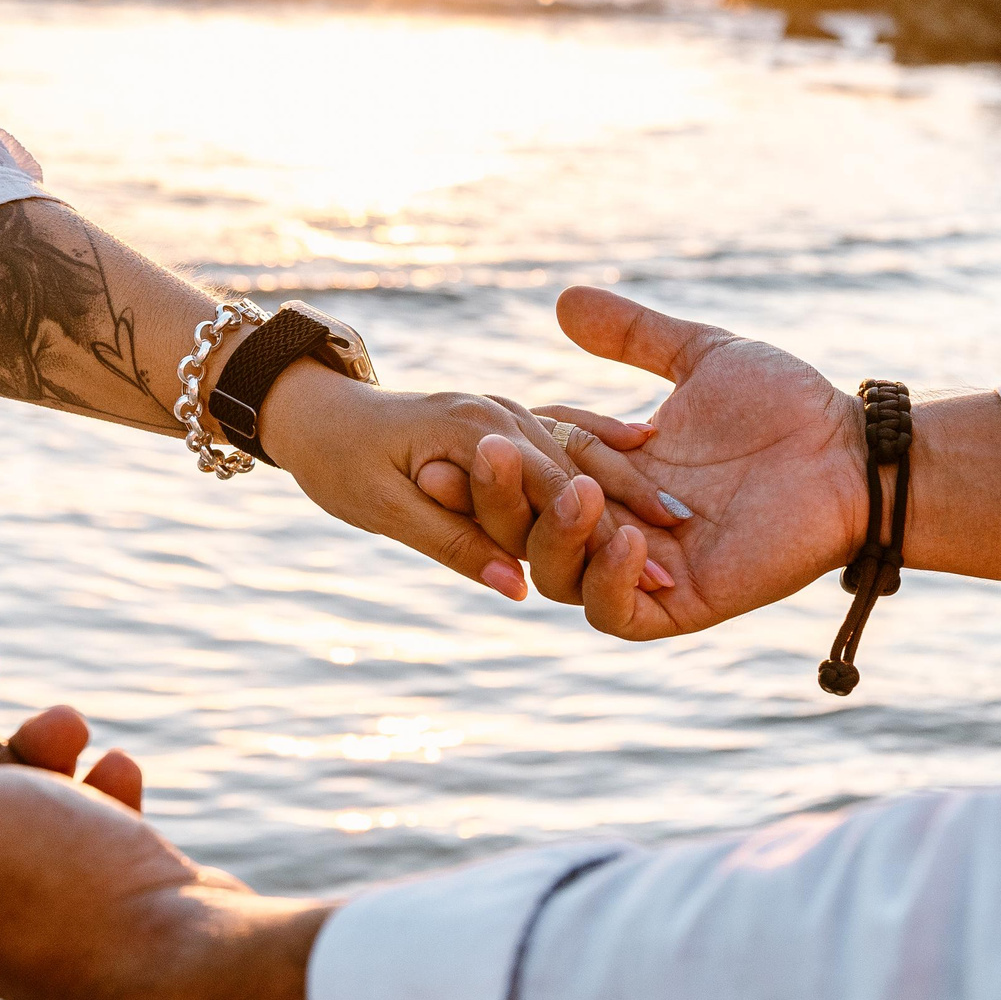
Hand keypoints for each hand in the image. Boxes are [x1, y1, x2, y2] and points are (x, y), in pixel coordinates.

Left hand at [256, 358, 677, 598]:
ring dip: (630, 483)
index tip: (655, 575)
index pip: (557, 487)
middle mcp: (501, 414)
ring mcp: (507, 411)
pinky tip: (646, 452)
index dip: (607, 532)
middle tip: (685, 553)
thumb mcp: (386, 508)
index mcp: (477, 431)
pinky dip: (604, 443)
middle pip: (582, 467)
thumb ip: (452, 542)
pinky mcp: (506, 417)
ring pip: (580, 449)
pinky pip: (564, 429)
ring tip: (679, 520)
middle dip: (635, 509)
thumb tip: (513, 589)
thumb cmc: (340, 463)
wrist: (315, 411)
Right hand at [518, 287, 869, 638]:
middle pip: (523, 526)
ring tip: (577, 492)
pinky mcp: (680, 604)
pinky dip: (609, 580)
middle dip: (501, 495)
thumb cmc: (786, 405)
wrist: (851, 454)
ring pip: (557, 575)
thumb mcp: (700, 357)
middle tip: (492, 454)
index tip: (482, 423)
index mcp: (610, 471)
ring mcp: (645, 567)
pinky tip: (630, 535)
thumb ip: (633, 334)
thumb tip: (563, 299)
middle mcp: (616, 524)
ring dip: (554, 535)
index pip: (529, 466)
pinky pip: (615, 614)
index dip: (504, 447)